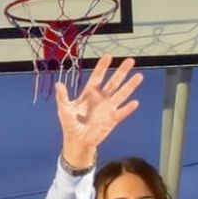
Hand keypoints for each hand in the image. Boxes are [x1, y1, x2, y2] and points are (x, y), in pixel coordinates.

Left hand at [55, 54, 142, 168]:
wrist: (77, 141)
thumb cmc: (70, 125)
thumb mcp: (64, 110)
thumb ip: (62, 97)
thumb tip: (58, 84)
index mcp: (89, 94)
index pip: (97, 77)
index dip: (102, 67)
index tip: (108, 56)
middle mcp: (101, 98)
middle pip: (113, 82)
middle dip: (122, 71)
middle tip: (130, 60)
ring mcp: (108, 108)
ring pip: (121, 94)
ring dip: (130, 86)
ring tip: (139, 76)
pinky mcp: (113, 119)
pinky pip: (122, 112)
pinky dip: (128, 108)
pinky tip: (135, 103)